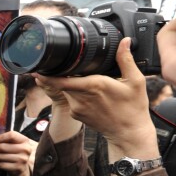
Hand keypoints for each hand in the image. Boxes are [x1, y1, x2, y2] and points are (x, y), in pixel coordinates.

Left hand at [0, 130, 36, 175]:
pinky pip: (2, 164)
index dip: (1, 137)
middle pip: (3, 147)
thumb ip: (8, 141)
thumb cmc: (17, 155)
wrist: (23, 170)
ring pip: (1, 156)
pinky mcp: (18, 168)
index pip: (12, 135)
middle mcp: (25, 149)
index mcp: (25, 141)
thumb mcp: (16, 145)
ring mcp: (22, 159)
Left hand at [35, 38, 157, 160]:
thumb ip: (126, 59)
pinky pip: (70, 100)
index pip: (62, 80)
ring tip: (80, 78)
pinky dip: (74, 93)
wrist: (128, 133)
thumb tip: (125, 41)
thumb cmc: (133, 108)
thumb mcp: (135, 81)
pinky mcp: (76, 115)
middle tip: (64, 65)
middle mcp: (81, 98)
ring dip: (68, 84)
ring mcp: (77, 108)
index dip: (48, 75)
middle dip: (60, 74)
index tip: (39, 67)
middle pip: (61, 82)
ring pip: (65, 90)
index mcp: (94, 85)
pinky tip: (87, 92)